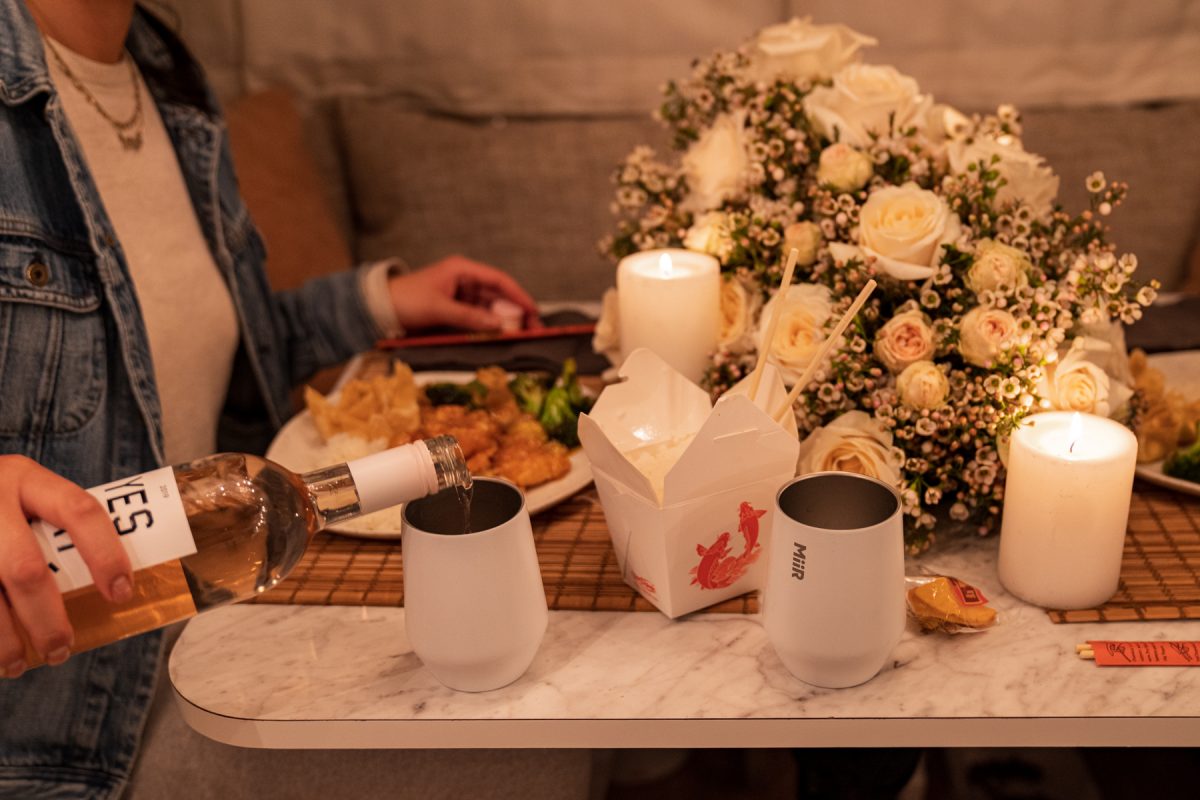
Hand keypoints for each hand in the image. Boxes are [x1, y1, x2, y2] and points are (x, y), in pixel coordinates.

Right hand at [0, 456, 131, 676]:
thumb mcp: (23, 492)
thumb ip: (54, 524)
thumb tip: (110, 583)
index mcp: (26, 478)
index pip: (79, 511)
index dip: (105, 554)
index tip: (121, 592)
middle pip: (24, 570)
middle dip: (46, 618)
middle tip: (61, 649)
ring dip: (3, 639)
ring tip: (17, 664)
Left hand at [387, 255, 540, 332]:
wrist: (378, 309)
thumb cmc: (406, 300)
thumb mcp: (439, 309)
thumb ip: (470, 317)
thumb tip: (499, 327)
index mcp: (462, 270)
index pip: (498, 280)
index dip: (519, 295)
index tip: (534, 311)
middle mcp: (464, 280)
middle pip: (497, 296)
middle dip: (515, 312)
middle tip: (533, 329)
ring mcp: (460, 296)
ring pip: (489, 309)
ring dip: (504, 322)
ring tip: (520, 335)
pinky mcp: (454, 310)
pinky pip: (477, 318)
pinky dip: (488, 327)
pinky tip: (499, 336)